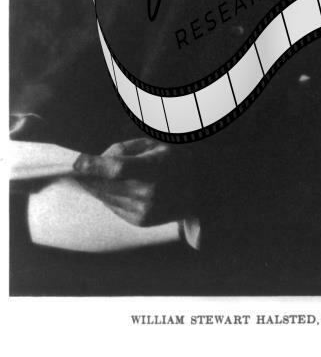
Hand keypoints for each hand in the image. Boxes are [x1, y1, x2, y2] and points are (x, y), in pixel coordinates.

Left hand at [73, 138, 194, 225]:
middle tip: (83, 166)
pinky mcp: (140, 221)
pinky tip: (121, 187)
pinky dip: (110, 196)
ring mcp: (144, 210)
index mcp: (154, 169)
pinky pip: (113, 206)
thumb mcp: (153, 144)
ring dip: (99, 186)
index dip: (94, 165)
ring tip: (107, 173)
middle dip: (90, 175)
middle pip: (105, 185)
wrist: (199, 189)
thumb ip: (124, 149)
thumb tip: (98, 160)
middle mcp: (149, 193)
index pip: (117, 169)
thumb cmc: (174, 159)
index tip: (77, 163)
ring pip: (106, 197)